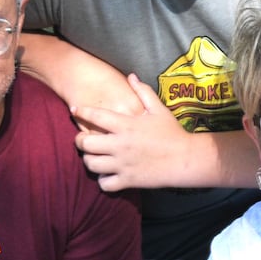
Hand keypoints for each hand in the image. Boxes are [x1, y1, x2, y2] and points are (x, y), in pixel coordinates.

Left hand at [72, 74, 191, 190]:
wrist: (186, 159)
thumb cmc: (172, 133)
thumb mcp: (159, 109)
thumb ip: (143, 92)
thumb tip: (130, 76)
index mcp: (126, 125)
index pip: (95, 115)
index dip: (81, 111)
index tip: (74, 110)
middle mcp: (120, 145)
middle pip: (85, 143)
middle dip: (79, 141)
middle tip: (83, 140)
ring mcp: (123, 164)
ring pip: (91, 164)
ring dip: (89, 160)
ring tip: (94, 157)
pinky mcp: (128, 180)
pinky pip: (105, 184)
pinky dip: (103, 180)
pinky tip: (107, 175)